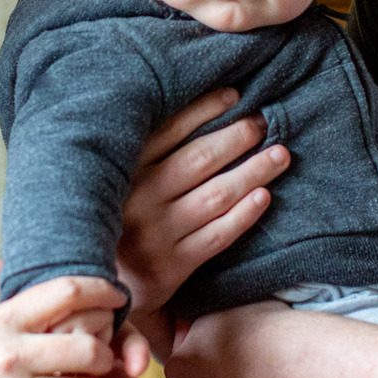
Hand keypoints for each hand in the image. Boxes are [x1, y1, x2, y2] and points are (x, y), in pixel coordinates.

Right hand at [117, 88, 289, 325]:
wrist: (98, 281)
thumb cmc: (117, 217)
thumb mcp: (118, 179)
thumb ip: (144, 148)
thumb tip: (201, 107)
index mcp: (124, 171)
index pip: (170, 130)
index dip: (206, 110)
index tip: (235, 96)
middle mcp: (139, 199)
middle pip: (199, 160)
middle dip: (237, 138)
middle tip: (264, 123)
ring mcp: (156, 234)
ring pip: (215, 196)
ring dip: (252, 172)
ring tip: (279, 156)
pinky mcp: (171, 267)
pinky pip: (216, 236)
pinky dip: (243, 216)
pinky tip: (264, 197)